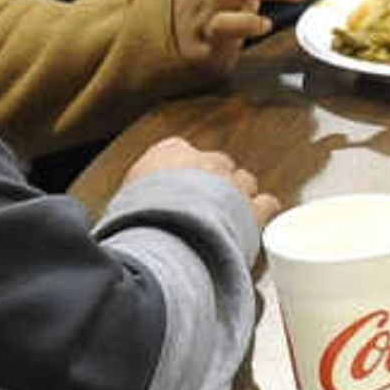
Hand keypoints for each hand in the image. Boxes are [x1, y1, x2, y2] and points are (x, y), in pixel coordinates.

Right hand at [122, 132, 277, 221]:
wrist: (165, 237)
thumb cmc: (135, 221)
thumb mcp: (122, 200)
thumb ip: (135, 195)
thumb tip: (127, 212)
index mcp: (169, 153)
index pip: (181, 151)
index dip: (182, 172)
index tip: (177, 187)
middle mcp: (205, 162)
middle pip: (217, 166)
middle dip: (213, 184)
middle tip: (202, 209)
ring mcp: (233, 184)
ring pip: (244, 182)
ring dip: (238, 198)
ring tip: (226, 221)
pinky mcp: (253, 209)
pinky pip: (266, 204)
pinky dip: (261, 214)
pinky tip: (251, 226)